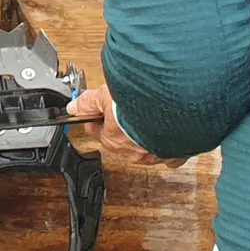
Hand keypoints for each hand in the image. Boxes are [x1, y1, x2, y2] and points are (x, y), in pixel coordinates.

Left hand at [71, 86, 188, 169]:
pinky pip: (171, 153)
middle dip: (121, 125)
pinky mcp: (176, 154)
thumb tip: (73, 108)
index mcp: (113, 140)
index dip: (97, 116)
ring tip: (148, 115)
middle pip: (120, 139)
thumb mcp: (105, 95)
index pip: (97, 130)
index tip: (100, 107)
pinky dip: (169, 144)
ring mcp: (155, 155)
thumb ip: (88, 102)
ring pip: (145, 146)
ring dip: (144, 134)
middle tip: (125, 107)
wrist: (173, 108)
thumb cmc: (139, 104)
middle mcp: (133, 152)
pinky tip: (170, 132)